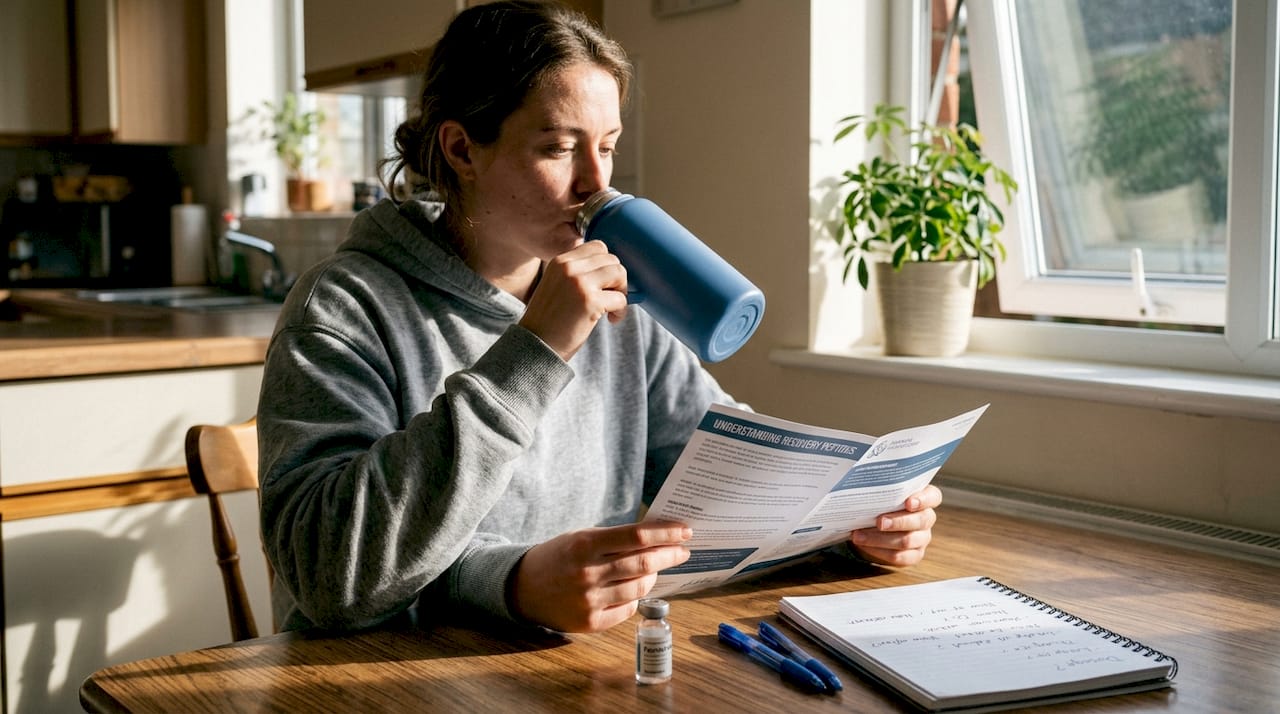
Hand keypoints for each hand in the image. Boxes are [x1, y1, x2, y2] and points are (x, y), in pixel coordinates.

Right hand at [510, 521, 691, 632]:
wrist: (521, 588)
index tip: (685, 531)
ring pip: (640, 588)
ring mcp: (589, 601)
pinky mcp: (590, 623)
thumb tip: (658, 539)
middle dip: (670, 555)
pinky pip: (627, 609)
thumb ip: (616, 539)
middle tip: (683, 550)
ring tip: (657, 567)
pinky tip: (635, 588)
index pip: (637, 537)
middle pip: (644, 564)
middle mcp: (588, 573)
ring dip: (655, 576)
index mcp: (585, 545)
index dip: (666, 534)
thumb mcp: (581, 537)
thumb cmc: (559, 556)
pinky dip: (636, 596)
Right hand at [519, 240, 628, 360]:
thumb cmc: (550, 321)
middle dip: (617, 280)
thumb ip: (578, 274)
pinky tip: (611, 320)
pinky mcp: (590, 302)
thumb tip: (614, 271)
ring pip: (619, 273)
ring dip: (621, 292)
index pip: (598, 247)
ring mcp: (579, 283)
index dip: (607, 265)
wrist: (537, 346)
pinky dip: (621, 311)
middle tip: (610, 299)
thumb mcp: (557, 286)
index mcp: (560, 262)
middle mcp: (568, 268)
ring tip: (612, 309)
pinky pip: (621, 298)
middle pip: (612, 259)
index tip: (604, 284)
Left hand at [848, 485, 940, 566]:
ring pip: (907, 541)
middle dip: (898, 522)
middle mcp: (927, 518)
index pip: (933, 497)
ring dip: (880, 539)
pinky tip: (865, 545)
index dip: (923, 500)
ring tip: (859, 535)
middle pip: (920, 520)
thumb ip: (881, 489)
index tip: (908, 502)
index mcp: (925, 499)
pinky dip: (879, 551)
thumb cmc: (881, 503)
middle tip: (879, 521)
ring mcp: (922, 538)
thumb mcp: (883, 493)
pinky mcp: (914, 555)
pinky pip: (899, 556)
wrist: (875, 525)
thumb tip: (860, 485)